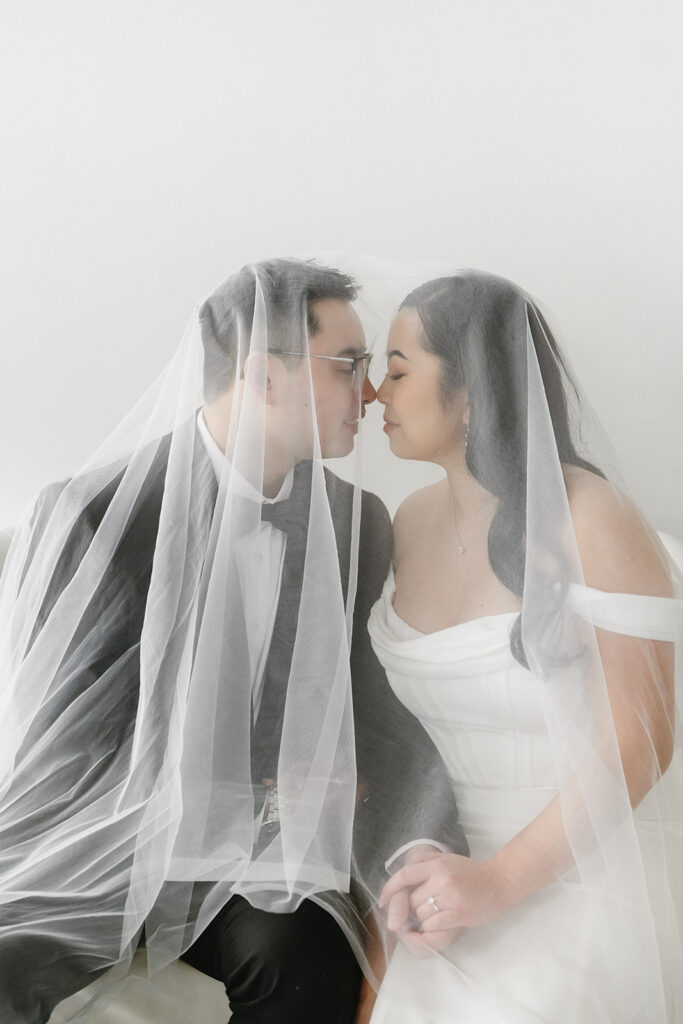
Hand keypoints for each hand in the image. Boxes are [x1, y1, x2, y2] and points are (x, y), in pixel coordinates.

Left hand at [379, 853, 520, 954]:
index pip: (404, 875)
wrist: (501, 882)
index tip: (382, 902)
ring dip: (425, 919)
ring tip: (439, 914)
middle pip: (412, 900)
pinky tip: (444, 921)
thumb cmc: (472, 873)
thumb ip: (426, 864)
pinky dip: (433, 927)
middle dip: (414, 909)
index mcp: (436, 864)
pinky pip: (433, 925)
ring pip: (421, 915)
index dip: (390, 889)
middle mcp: (441, 878)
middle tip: (424, 910)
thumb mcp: (447, 860)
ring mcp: (450, 896)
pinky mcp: (458, 913)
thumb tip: (401, 879)